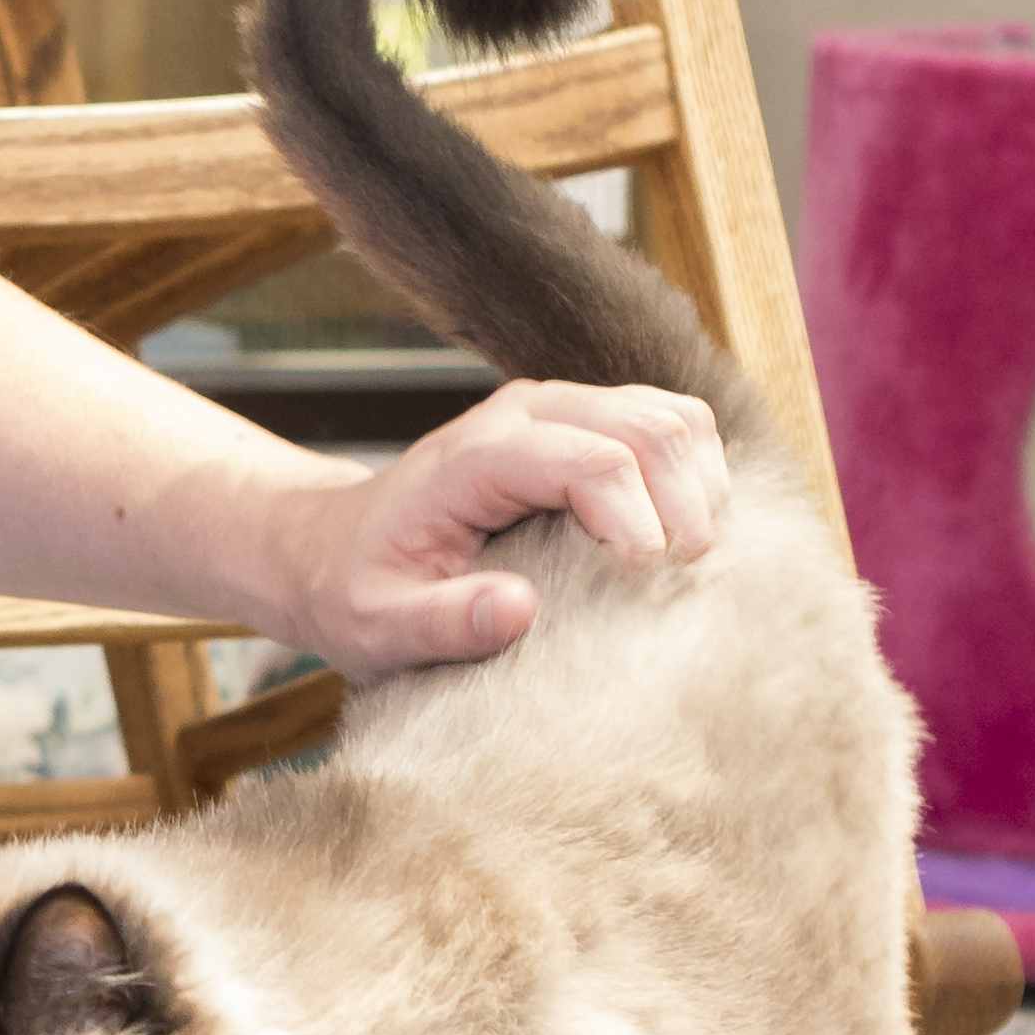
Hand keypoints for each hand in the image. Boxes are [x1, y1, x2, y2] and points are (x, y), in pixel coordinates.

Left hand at [277, 380, 728, 677]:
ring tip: (687, 559)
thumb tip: (519, 610)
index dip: (641, 521)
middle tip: (681, 579)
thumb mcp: (377, 626)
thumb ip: (443, 622)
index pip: (595, 461)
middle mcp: (525, 413)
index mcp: (477, 456)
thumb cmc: (359, 589)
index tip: (642, 581)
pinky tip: (681, 531)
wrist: (334, 547)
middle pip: (650, 428)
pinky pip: (670, 423)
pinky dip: (697, 472)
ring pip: (672, 417)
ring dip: (701, 487)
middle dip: (686, 506)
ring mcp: (559, 409)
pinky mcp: (584, 423)